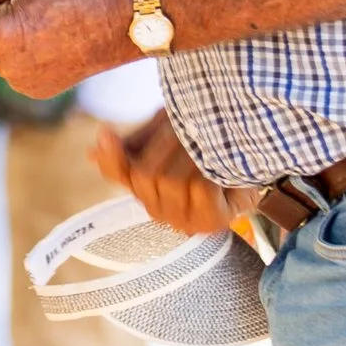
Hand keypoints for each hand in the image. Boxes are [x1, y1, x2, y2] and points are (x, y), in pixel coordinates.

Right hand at [90, 109, 231, 235]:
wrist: (254, 161)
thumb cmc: (209, 146)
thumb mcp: (168, 136)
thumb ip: (134, 145)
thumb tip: (90, 153)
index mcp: (145, 189)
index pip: (119, 175)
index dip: (112, 158)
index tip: (106, 134)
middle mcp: (160, 210)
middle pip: (145, 175)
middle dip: (165, 143)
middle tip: (185, 123)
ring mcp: (185, 220)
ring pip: (172, 181)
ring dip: (190, 154)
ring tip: (207, 137)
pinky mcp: (211, 223)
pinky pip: (199, 190)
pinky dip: (210, 171)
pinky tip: (221, 162)